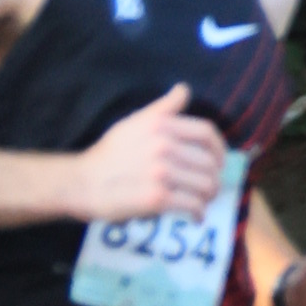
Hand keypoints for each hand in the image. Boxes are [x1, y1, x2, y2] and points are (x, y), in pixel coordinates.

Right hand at [76, 83, 227, 221]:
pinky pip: (193, 205)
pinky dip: (199, 213)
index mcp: (161, 125)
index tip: (219, 160)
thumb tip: (184, 89)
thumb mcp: (134, 122)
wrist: (84, 183)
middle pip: (209, 163)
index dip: (220, 148)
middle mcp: (164, 146)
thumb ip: (163, 108)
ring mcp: (162, 173)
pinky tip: (195, 216)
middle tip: (210, 187)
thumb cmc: (110, 153)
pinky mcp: (158, 198)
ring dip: (209, 197)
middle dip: (215, 178)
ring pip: (206, 185)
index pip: (206, 132)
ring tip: (203, 201)